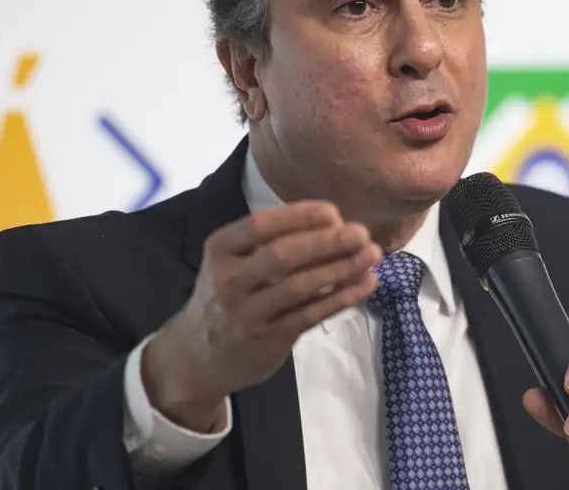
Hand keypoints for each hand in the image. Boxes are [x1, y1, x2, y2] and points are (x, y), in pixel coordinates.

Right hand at [143, 200, 380, 430]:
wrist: (197, 356)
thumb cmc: (226, 296)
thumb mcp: (232, 261)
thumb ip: (271, 242)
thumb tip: (333, 221)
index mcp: (221, 249)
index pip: (262, 225)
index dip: (300, 216)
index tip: (334, 211)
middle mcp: (230, 279)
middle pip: (282, 255)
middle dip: (326, 242)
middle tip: (361, 233)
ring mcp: (248, 312)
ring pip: (300, 286)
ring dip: (341, 268)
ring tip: (372, 255)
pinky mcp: (269, 338)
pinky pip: (311, 314)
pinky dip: (342, 297)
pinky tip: (365, 284)